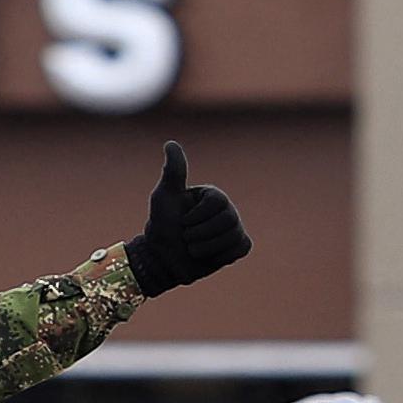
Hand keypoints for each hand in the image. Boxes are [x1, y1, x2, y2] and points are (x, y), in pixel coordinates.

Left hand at [126, 141, 250, 295]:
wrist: (164, 259)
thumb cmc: (162, 225)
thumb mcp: (165, 196)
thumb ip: (173, 171)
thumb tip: (171, 143)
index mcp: (212, 195)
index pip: (218, 202)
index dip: (198, 216)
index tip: (183, 221)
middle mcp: (226, 209)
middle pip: (228, 220)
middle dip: (201, 234)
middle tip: (187, 237)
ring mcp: (234, 228)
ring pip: (233, 237)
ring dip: (207, 248)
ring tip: (194, 248)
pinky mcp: (238, 246)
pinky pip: (240, 249)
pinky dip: (222, 255)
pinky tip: (209, 255)